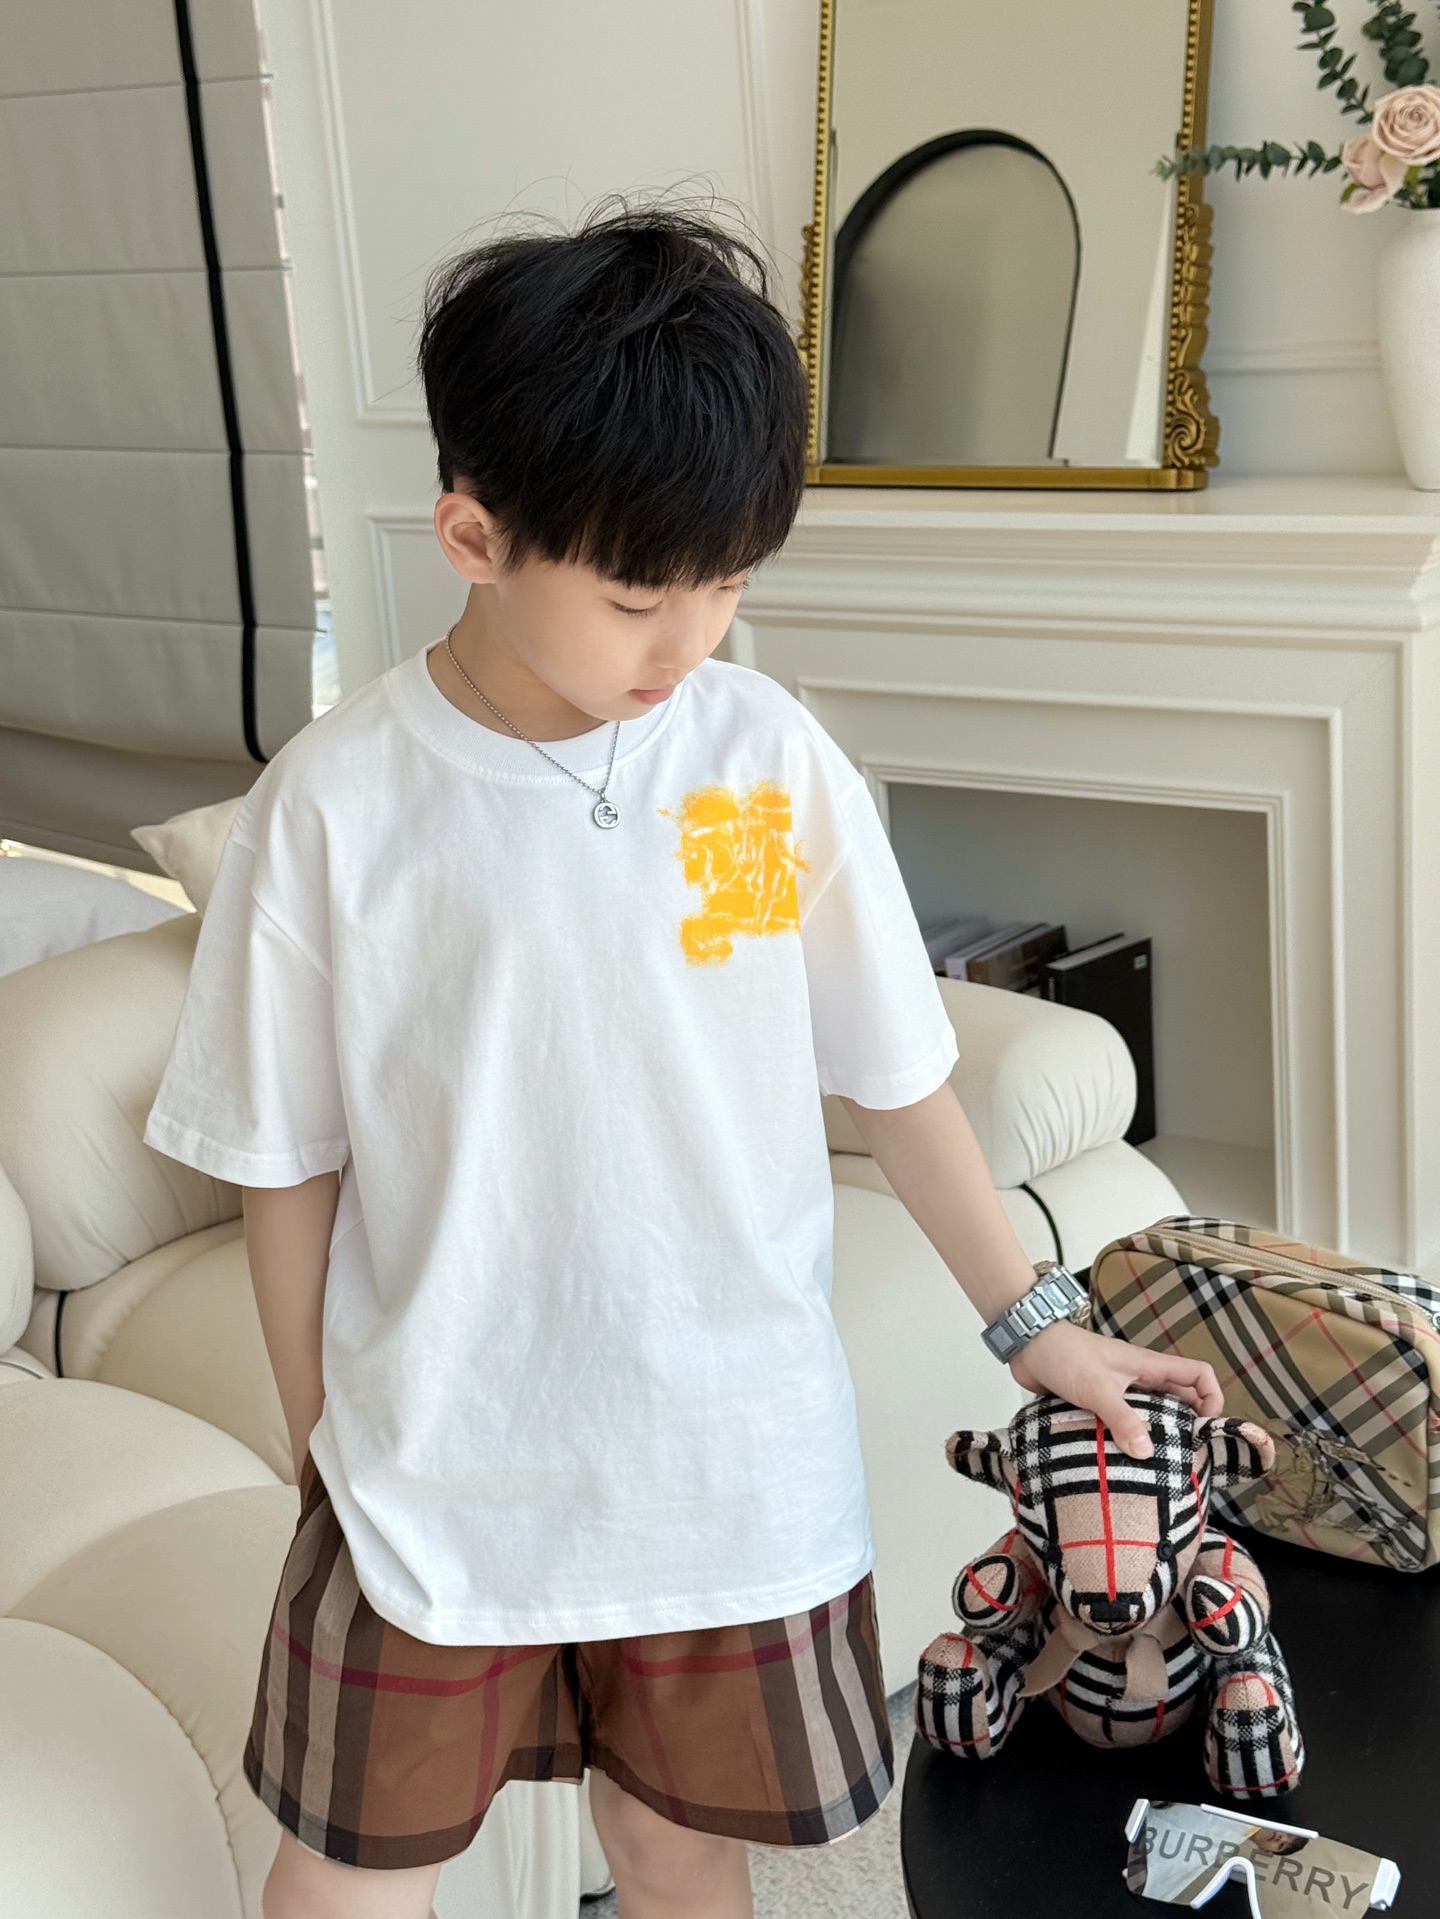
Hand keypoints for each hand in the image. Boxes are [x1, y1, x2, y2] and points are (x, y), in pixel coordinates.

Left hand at [1010, 1321, 1222, 1457]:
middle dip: (1187, 1424)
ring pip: (1150, 1413)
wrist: (1026, 1345)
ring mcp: (1119, 1389)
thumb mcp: (1098, 1388)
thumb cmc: (1064, 1354)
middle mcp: (1138, 1378)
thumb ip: (1121, 1419)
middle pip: (1178, 1399)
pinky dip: (1126, 1437)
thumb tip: (1147, 1452)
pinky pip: (1122, 1421)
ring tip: (1157, 1464)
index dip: (1212, 1397)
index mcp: (1148, 1366)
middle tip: (1187, 1456)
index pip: (1198, 1374)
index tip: (1206, 1426)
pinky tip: (1121, 1459)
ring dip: (1155, 1433)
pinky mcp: (1097, 1401)